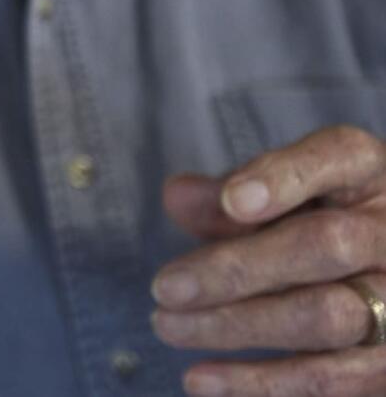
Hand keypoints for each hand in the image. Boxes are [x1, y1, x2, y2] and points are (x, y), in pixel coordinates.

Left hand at [152, 126, 385, 395]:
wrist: (374, 267)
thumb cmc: (309, 217)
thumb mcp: (276, 192)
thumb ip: (229, 193)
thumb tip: (178, 196)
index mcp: (365, 170)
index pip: (336, 157)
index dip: (283, 179)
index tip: (231, 200)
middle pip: (326, 245)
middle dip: (239, 267)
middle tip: (165, 286)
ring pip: (329, 317)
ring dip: (239, 326)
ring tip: (168, 326)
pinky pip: (332, 379)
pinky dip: (261, 383)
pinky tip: (201, 379)